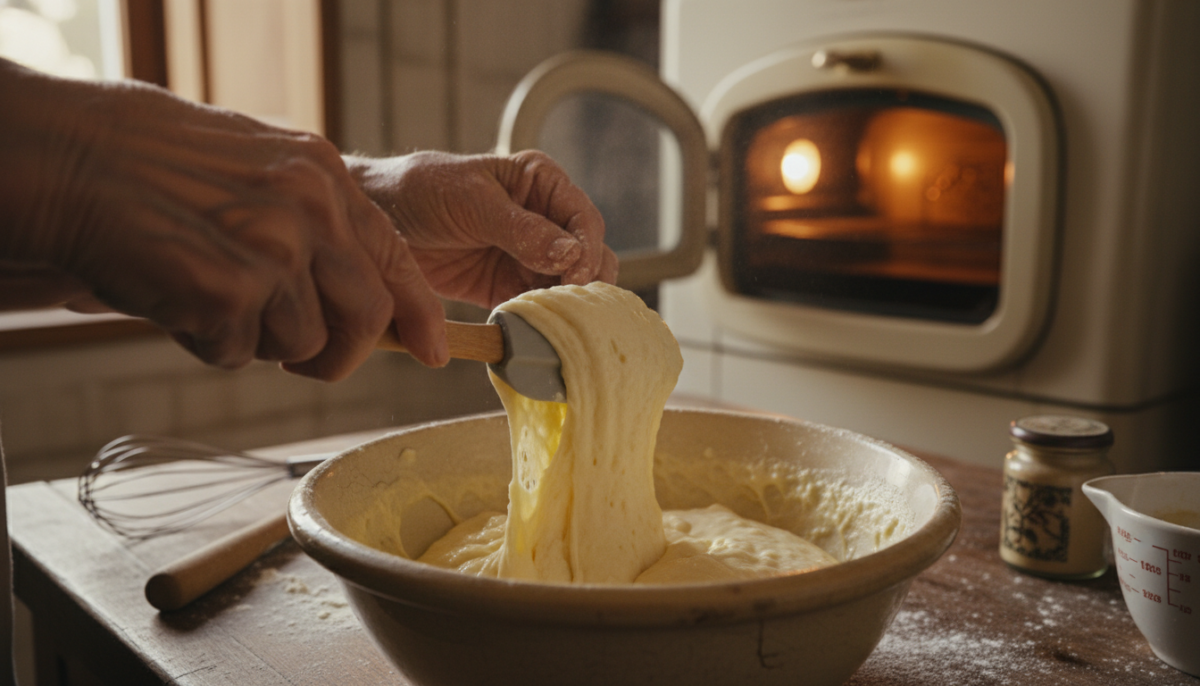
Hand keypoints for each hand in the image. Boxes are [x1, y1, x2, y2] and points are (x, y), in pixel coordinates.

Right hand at [1, 59, 447, 379]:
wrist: (76, 157)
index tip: (437, 349)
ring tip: (210, 296)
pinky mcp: (229, 293)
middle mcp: (310, 211)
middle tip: (309, 361)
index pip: (394, 256)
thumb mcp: (261, 169)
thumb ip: (315, 222)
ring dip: (260, 341)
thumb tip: (359, 293)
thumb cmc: (158, 165)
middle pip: (367, 317)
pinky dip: (209, 343)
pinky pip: (240, 353)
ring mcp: (273, 252)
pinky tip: (178, 298)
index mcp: (324, 176)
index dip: (418, 311)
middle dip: (343, 354)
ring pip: (302, 344)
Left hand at [348, 151, 617, 308]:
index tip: (574, 276)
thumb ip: (522, 229)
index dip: (586, 248)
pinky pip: (536, 308)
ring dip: (565, 306)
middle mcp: (544, 218)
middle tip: (568, 305)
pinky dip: (539, 321)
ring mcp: (528, 256)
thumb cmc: (419, 190)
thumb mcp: (471, 202)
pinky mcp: (506, 287)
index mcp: (541, 182)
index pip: (584, 219)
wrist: (374, 218)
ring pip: (569, 286)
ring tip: (553, 321)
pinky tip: (532, 330)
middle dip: (583, 282)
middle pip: (588, 256)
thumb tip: (572, 254)